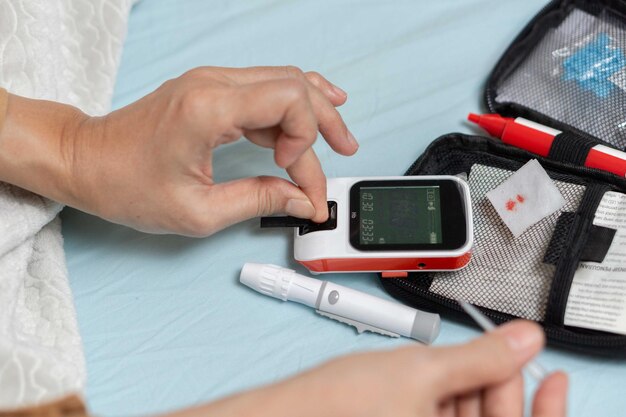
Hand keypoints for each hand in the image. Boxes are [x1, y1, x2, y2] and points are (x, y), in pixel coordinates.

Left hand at [0, 66, 356, 235]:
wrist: (85, 161)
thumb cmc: (125, 184)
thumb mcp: (197, 211)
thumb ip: (258, 202)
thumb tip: (300, 200)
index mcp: (209, 108)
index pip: (290, 100)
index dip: (307, 140)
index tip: (297, 179)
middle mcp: (213, 84)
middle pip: (294, 85)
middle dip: (325, 121)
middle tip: (345, 150)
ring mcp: (211, 83)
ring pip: (283, 82)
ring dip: (314, 110)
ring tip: (339, 137)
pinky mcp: (209, 91)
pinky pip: (263, 89)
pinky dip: (291, 106)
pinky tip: (311, 115)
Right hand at [166, 320, 567, 416]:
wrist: (284, 415)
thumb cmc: (337, 407)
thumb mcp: (421, 371)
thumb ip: (481, 358)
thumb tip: (525, 340)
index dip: (537, 398)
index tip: (545, 367)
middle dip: (499, 385)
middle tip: (499, 351)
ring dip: (471, 388)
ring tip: (466, 358)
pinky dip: (447, 395)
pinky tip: (441, 373)